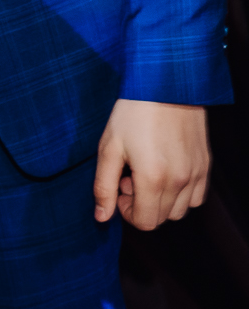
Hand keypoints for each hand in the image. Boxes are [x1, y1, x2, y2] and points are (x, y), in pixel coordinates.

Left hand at [95, 98, 208, 228]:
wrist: (164, 86)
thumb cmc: (132, 114)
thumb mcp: (109, 149)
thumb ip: (104, 187)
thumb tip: (102, 217)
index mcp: (153, 179)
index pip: (145, 222)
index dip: (127, 212)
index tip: (119, 189)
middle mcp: (180, 181)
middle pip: (161, 219)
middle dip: (142, 205)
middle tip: (130, 177)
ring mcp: (196, 174)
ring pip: (180, 211)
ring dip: (161, 201)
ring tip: (147, 173)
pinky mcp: (206, 165)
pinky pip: (197, 197)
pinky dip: (181, 195)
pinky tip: (166, 172)